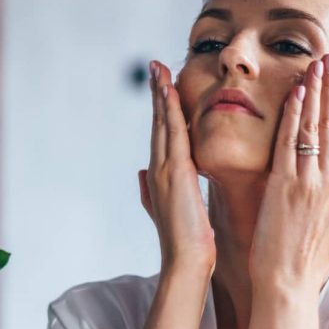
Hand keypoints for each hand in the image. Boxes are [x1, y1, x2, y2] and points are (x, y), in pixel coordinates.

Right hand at [138, 61, 215, 277]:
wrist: (187, 262)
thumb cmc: (187, 242)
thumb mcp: (170, 211)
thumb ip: (152, 191)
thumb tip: (141, 174)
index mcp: (159, 176)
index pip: (160, 135)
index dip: (160, 109)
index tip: (161, 85)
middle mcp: (157, 169)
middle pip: (157, 123)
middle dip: (157, 93)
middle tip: (156, 65)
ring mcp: (163, 169)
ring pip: (162, 123)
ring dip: (161, 94)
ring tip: (159, 68)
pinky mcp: (174, 172)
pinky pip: (172, 133)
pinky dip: (170, 111)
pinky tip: (170, 91)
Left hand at [249, 54, 328, 292]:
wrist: (288, 283)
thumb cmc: (312, 261)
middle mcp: (327, 181)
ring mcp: (307, 181)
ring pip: (313, 128)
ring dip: (315, 93)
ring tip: (315, 64)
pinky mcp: (283, 185)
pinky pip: (289, 143)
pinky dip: (293, 116)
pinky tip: (297, 93)